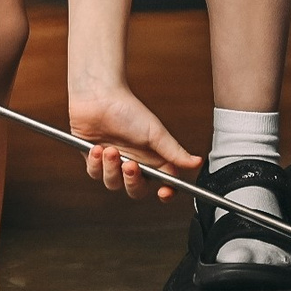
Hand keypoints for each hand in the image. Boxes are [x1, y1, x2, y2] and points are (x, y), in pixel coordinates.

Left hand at [68, 83, 199, 199]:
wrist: (98, 98)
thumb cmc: (128, 110)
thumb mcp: (155, 133)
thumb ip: (175, 152)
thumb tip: (196, 163)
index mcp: (152, 158)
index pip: (164, 183)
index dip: (165, 192)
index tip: (164, 192)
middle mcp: (134, 163)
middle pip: (136, 189)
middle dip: (132, 180)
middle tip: (130, 165)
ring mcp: (113, 164)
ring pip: (113, 183)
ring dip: (111, 168)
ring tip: (109, 149)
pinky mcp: (94, 161)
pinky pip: (95, 173)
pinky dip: (96, 163)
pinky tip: (97, 148)